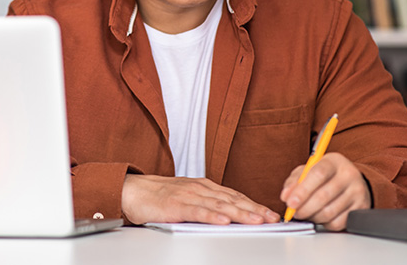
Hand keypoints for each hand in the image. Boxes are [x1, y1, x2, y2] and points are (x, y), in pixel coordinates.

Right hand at [121, 174, 280, 224]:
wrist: (135, 192)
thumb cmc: (161, 197)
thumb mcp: (190, 198)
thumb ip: (208, 205)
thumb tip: (230, 217)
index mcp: (205, 186)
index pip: (235, 196)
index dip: (254, 204)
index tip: (270, 213)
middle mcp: (201, 188)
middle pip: (232, 199)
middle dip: (254, 209)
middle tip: (271, 218)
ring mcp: (189, 195)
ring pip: (219, 205)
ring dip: (240, 213)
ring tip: (256, 220)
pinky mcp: (177, 205)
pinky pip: (198, 211)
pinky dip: (212, 215)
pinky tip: (224, 221)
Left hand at [280, 153, 371, 230]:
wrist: (351, 180)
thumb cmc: (326, 175)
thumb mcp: (309, 170)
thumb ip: (295, 181)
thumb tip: (286, 196)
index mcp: (334, 161)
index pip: (318, 175)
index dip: (302, 191)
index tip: (290, 202)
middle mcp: (349, 175)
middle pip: (323, 196)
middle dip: (304, 208)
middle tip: (295, 212)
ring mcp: (358, 192)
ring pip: (329, 212)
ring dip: (312, 217)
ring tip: (307, 213)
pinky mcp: (361, 208)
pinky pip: (338, 223)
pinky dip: (324, 223)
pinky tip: (320, 216)